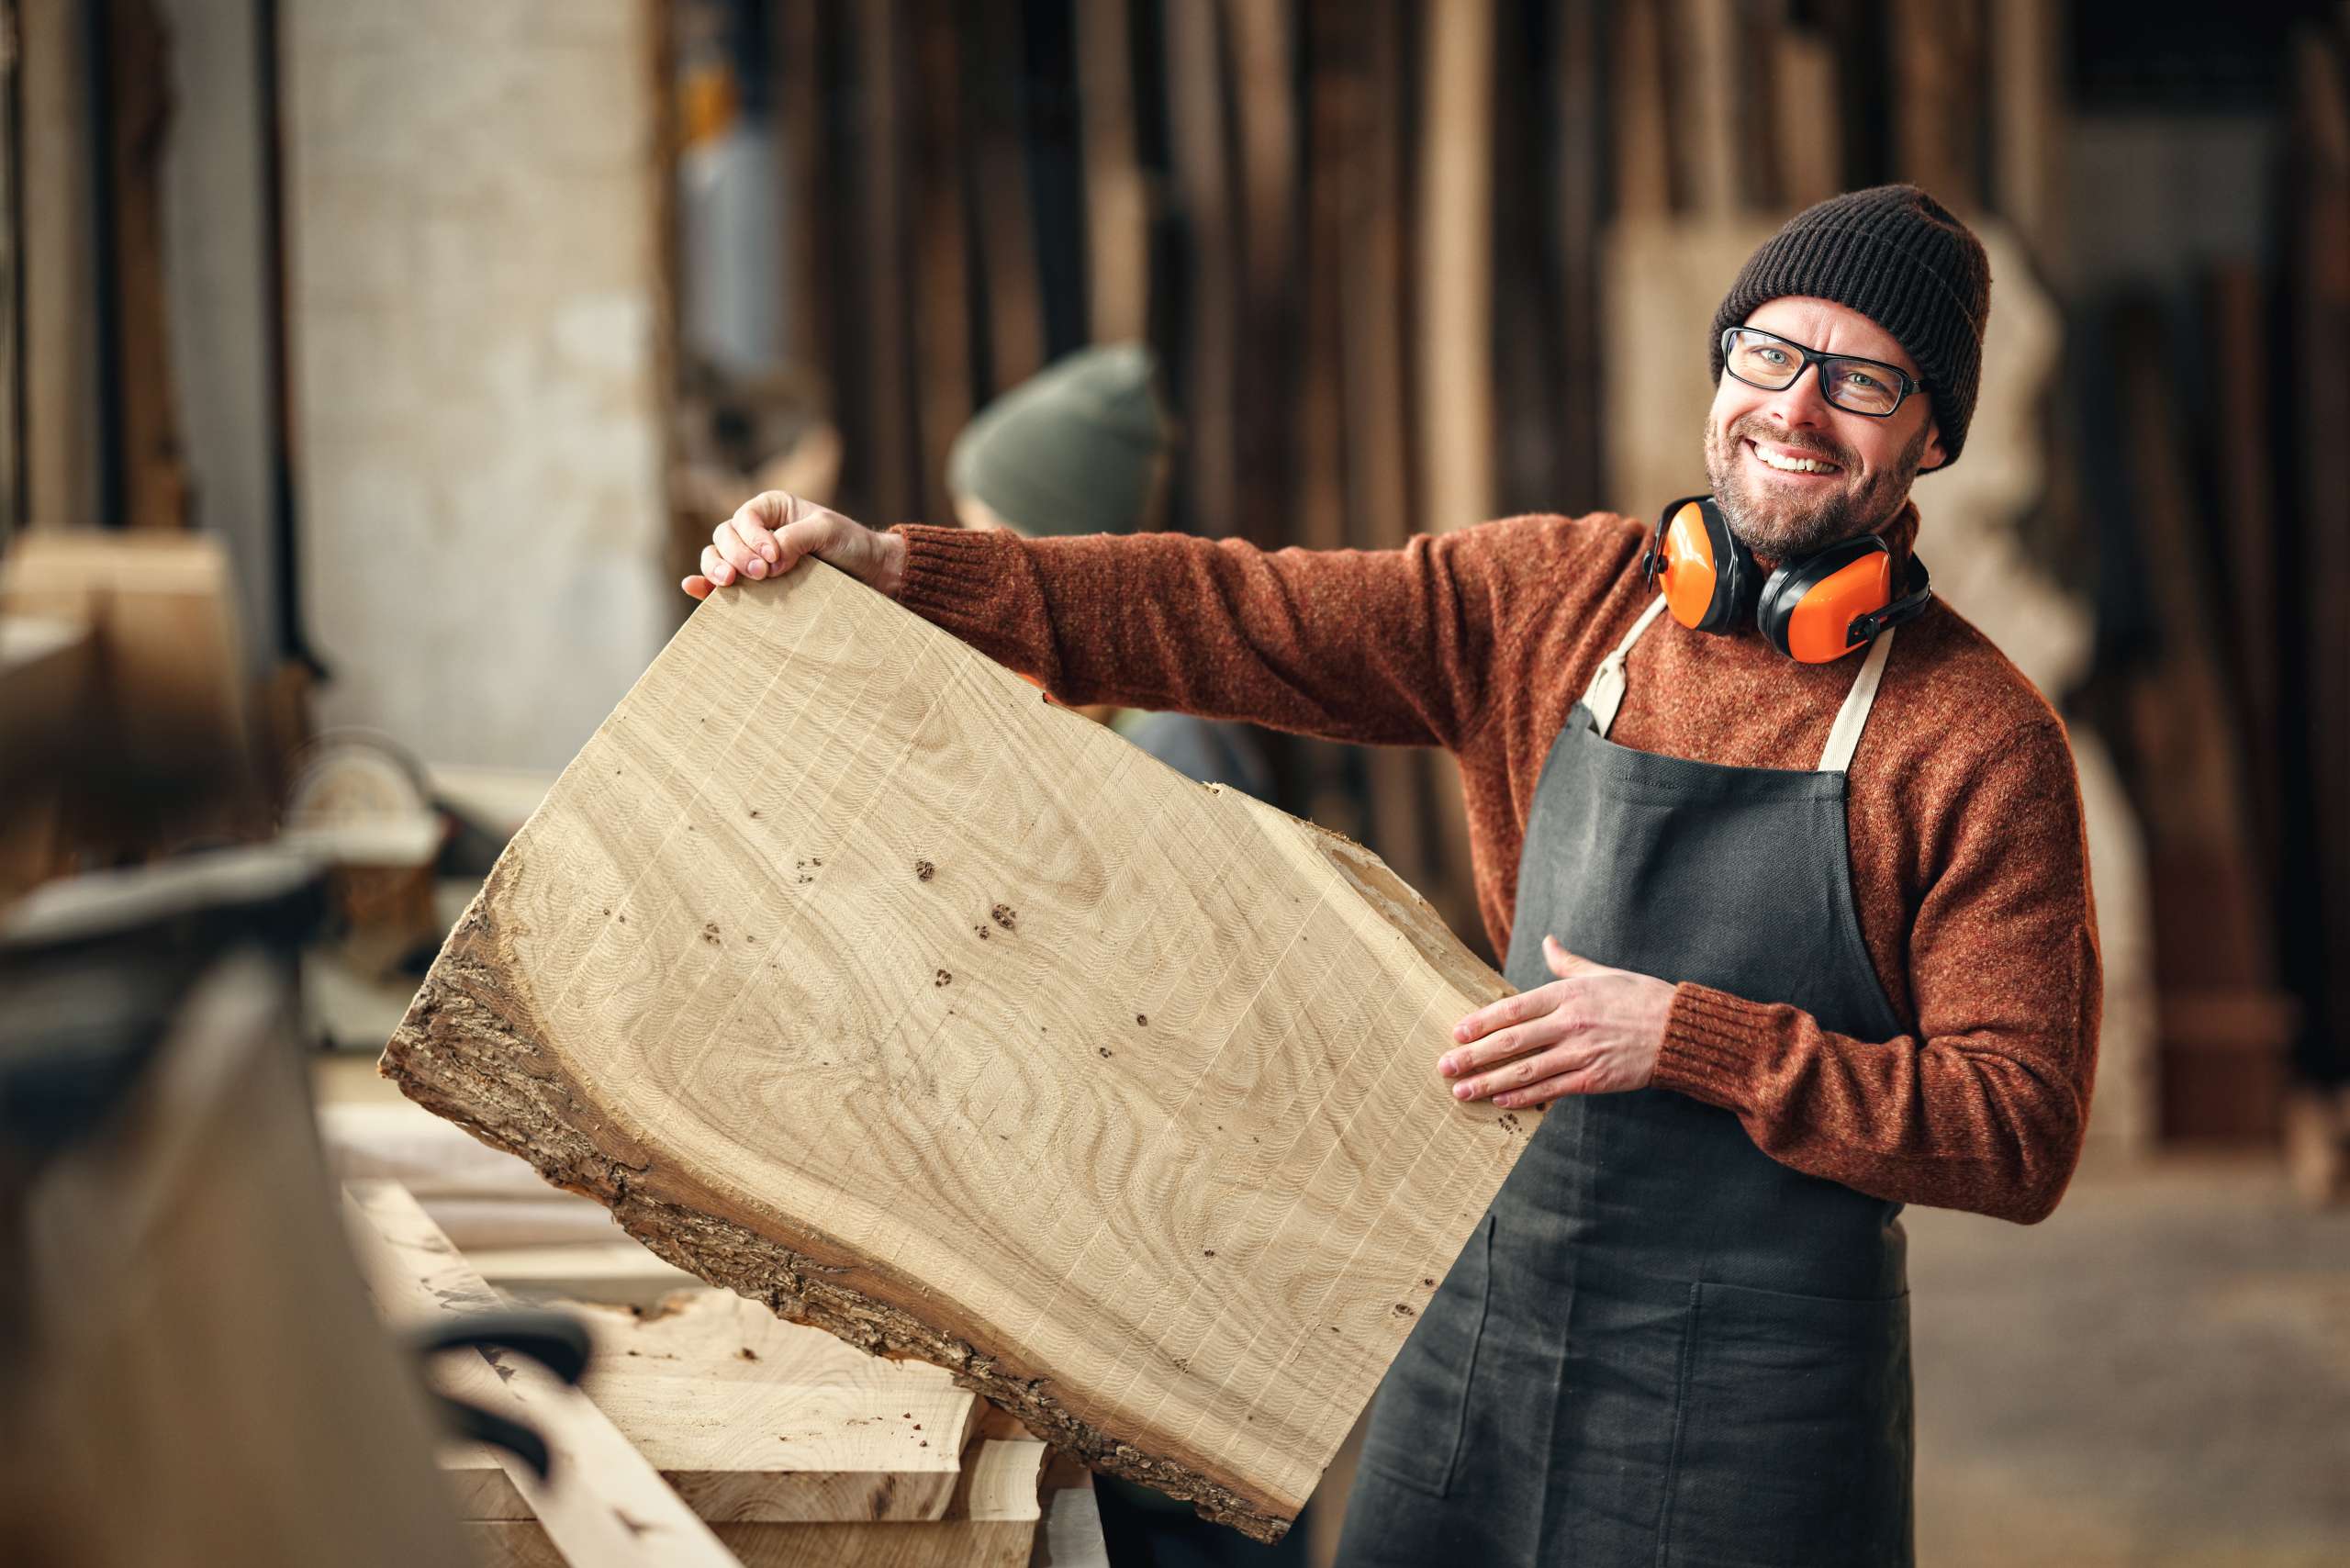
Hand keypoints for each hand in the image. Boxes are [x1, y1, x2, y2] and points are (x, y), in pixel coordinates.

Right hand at [682, 492, 908, 599]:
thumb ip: (796, 539)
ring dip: (716, 568)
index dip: (753, 537)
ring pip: (716, 557)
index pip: (746, 517)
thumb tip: (768, 561)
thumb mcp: (828, 532)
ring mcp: (751, 558)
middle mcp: (756, 530)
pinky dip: (705, 585)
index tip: (774, 557)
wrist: (869, 574)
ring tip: (729, 582)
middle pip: (725, 536)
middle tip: (760, 574)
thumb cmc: (850, 544)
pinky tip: (694, 588)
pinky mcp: (753, 585)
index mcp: (772, 508)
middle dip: (736, 555)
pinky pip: (720, 582)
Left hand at [1439, 937, 1673, 1108]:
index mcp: (1568, 994)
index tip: (1456, 1032)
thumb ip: (1568, 963)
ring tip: (1462, 1091)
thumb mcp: (1602, 974)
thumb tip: (1548, 943)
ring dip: (1490, 1082)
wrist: (1680, 1031)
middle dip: (1474, 1056)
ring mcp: (1582, 1052)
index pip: (1514, 1009)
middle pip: (1512, 1042)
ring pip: (1526, 1071)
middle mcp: (1570, 1023)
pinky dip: (1524, 1096)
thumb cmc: (1640, 997)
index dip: (1481, 1022)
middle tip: (1445, 1066)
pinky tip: (1501, 1100)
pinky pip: (1552, 1089)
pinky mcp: (1595, 1078)